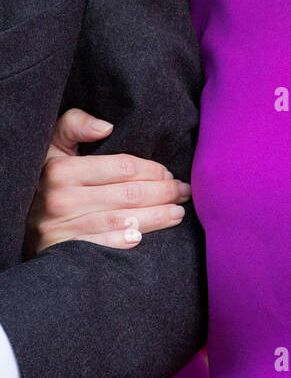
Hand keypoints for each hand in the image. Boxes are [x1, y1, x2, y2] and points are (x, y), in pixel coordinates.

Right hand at [24, 108, 192, 257]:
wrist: (20, 221)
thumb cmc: (46, 178)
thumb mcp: (53, 146)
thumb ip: (74, 125)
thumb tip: (106, 126)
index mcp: (61, 170)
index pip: (123, 168)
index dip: (152, 170)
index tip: (168, 173)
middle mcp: (61, 200)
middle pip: (130, 195)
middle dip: (164, 193)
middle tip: (182, 192)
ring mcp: (63, 229)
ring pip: (125, 221)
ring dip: (159, 217)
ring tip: (178, 212)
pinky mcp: (67, 252)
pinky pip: (108, 247)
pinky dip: (131, 241)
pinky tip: (147, 236)